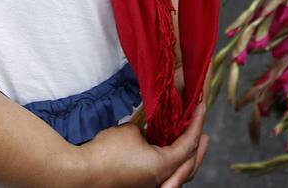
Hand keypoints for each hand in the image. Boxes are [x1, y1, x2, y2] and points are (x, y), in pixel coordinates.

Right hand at [71, 102, 208, 187]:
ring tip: (187, 143)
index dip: (196, 123)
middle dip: (199, 150)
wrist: (82, 174)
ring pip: (176, 174)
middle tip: (204, 135)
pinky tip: (163, 150)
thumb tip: (150, 134)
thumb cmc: (107, 151)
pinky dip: (168, 162)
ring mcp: (150, 185)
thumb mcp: (132, 132)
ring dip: (184, 159)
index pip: (188, 144)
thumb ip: (148, 131)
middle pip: (189, 167)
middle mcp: (161, 180)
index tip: (201, 107)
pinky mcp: (138, 185)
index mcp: (163, 166)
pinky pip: (161, 174)